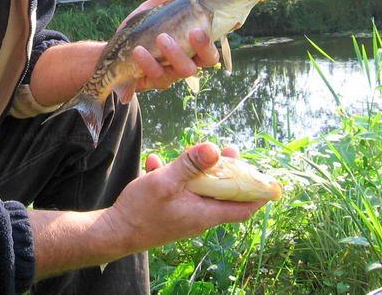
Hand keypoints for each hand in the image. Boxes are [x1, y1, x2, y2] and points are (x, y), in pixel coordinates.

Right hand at [104, 144, 266, 253]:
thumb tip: (215, 149)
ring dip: (198, 171)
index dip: (257, 194)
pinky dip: (172, 176)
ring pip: (199, 190)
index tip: (268, 180)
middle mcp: (198, 217)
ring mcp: (183, 215)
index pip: (242, 207)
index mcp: (204, 213)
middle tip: (229, 151)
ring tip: (194, 151)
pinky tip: (155, 162)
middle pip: (222, 195)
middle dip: (227, 172)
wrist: (113, 232)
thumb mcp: (165, 182)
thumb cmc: (141, 210)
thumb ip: (190, 164)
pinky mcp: (168, 212)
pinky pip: (177, 191)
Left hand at [119, 0, 219, 91]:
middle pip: (208, 60)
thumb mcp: (151, 11)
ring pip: (184, 69)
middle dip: (204, 46)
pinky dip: (147, 62)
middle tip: (195, 32)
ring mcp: (173, 73)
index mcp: (192, 43)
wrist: (114, 54)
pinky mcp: (155, 82)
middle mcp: (188, 60)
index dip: (217, 35)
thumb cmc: (140, 31)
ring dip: (174, 53)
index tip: (209, 21)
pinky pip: (157, 75)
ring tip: (162, 37)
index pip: (213, 42)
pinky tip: (138, 50)